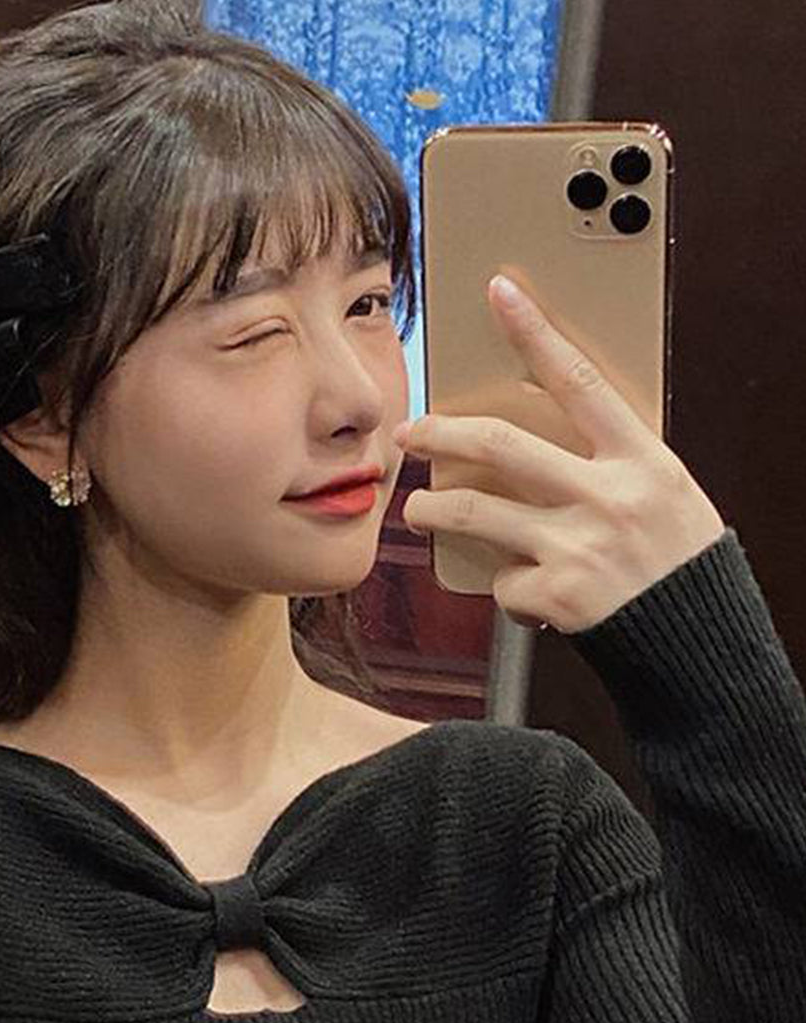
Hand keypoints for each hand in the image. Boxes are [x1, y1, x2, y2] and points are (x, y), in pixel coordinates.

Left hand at [395, 275, 726, 633]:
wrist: (698, 640)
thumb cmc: (677, 560)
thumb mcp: (663, 491)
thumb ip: (608, 462)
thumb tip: (537, 435)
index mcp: (641, 460)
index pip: (580, 381)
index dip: (535, 334)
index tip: (500, 294)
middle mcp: (609, 497)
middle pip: (501, 447)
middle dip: (442, 435)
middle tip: (412, 433)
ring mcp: (579, 547)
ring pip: (476, 514)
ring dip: (434, 510)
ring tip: (418, 510)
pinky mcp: (558, 596)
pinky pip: (504, 580)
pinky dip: (504, 583)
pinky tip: (522, 587)